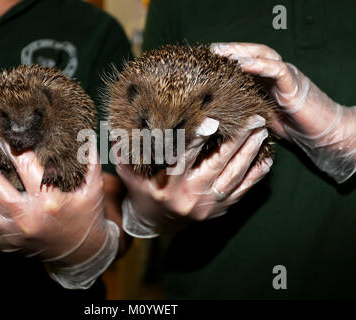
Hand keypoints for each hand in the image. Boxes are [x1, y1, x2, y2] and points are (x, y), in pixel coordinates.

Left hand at [0, 135, 118, 288]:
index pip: (23, 164)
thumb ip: (88, 158)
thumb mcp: (94, 186)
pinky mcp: (5, 243)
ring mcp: (13, 233)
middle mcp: (27, 217)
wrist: (81, 252)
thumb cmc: (87, 214)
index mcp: (49, 199)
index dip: (8, 142)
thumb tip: (84, 130)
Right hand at [116, 116, 271, 237]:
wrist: (154, 223)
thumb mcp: (129, 171)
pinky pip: (241, 193)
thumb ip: (127, 149)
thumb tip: (123, 122)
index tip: (212, 121)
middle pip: (218, 166)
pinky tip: (266, 160)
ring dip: (250, 154)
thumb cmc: (141, 190)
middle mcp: (189, 197)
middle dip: (238, 141)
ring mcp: (207, 206)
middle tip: (254, 119)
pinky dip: (255, 177)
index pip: (184, 159)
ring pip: (234, 178)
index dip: (198, 139)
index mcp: (167, 185)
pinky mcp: (218, 211)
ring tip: (262, 132)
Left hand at [210, 42, 355, 182]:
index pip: (244, 63)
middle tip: (211, 51)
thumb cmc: (289, 127)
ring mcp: (286, 77)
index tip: (205, 61)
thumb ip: (242, 111)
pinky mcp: (294, 86)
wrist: (321, 135)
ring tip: (223, 54)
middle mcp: (274, 75)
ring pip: (264, 56)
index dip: (226, 60)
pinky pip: (278, 70)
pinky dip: (261, 65)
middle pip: (251, 53)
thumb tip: (214, 117)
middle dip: (231, 50)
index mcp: (265, 81)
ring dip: (242, 53)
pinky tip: (245, 65)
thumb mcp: (259, 118)